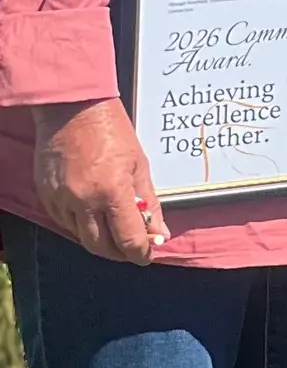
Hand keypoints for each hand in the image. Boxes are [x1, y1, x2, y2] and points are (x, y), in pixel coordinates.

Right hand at [33, 99, 162, 262]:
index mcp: (113, 191)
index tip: (147, 256)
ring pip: (81, 237)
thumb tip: (159, 233)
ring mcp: (61, 200)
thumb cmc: (113, 133)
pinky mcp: (46, 196)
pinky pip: (64, 222)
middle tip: (132, 249)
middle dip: (119, 253)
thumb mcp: (139, 166)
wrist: (73, 111)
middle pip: (101, 247)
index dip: (140, 253)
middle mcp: (84, 201)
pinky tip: (93, 216)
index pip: (128, 239)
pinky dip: (80, 226)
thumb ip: (149, 203)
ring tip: (115, 231)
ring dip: (100, 241)